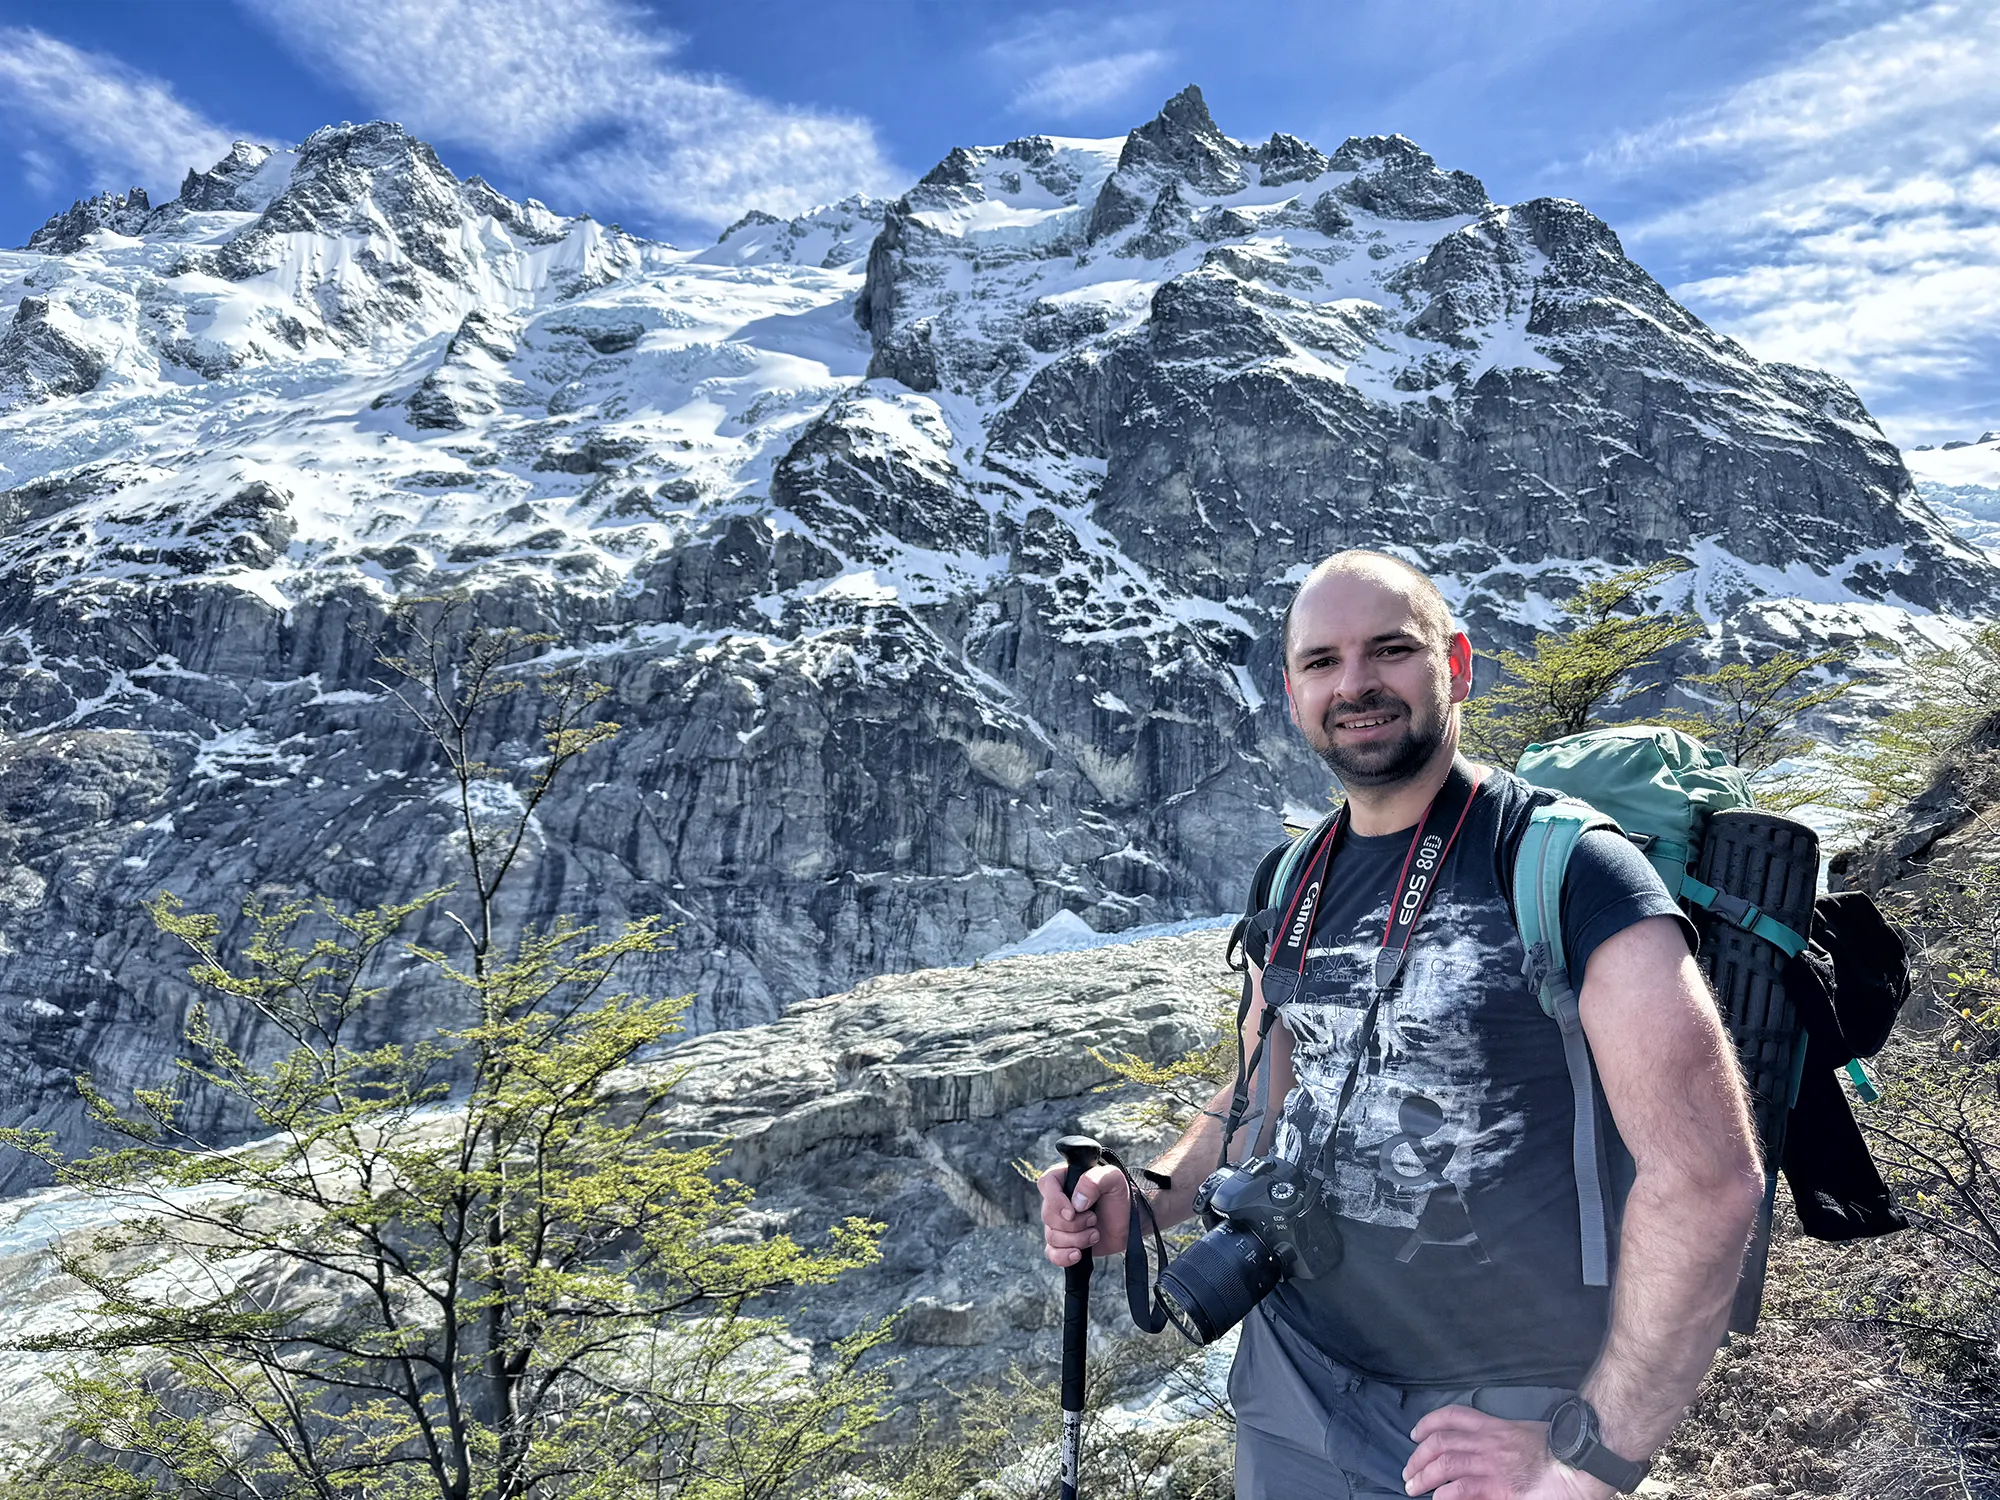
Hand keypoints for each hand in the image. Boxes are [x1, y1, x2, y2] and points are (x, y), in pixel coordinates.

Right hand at [1037, 1161, 1129, 1265]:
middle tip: (1093, 1219)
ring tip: (1095, 1234)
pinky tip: (1077, 1254)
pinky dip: (1063, 1256)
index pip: (1046, 1183)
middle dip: (1073, 1223)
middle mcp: (1057, 1201)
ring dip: (1076, 1239)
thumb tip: (1076, 1202)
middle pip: (1048, 1215)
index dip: (1055, 1200)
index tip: (1072, 1212)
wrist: (1129, 1222)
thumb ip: (1093, 1181)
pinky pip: (1052, 1253)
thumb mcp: (1112, 1178)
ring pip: (1051, 1236)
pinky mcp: (1064, 1243)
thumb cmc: (1118, 1196)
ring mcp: (1059, 1224)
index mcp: (1064, 1179)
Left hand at [1403, 1406, 1614, 1498]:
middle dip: (1418, 1455)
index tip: (1415, 1433)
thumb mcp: (1525, 1435)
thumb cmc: (1560, 1450)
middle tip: (1408, 1471)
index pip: (1454, 1416)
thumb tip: (1482, 1452)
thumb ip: (1501, 1442)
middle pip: (1441, 1441)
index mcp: (1496, 1428)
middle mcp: (1489, 1443)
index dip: (1428, 1422)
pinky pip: (1463, 1490)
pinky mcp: (1501, 1489)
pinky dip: (1445, 1495)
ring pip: (1445, 1464)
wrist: (1581, 1463)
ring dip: (1423, 1475)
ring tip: (1412, 1487)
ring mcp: (1493, 1465)